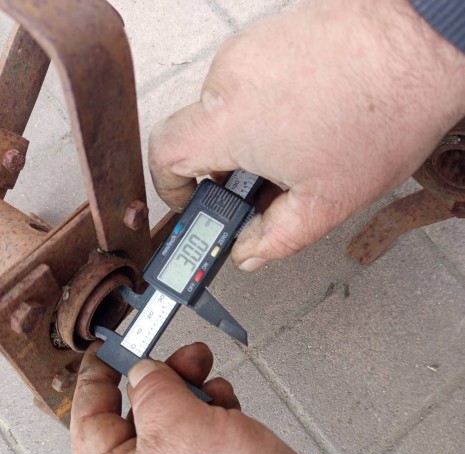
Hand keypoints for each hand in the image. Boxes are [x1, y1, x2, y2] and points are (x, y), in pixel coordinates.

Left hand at [71, 343, 464, 453]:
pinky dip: (219, 422)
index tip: (109, 350)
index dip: (98, 379)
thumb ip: (154, 390)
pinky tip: (232, 410)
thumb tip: (143, 374)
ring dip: (197, 399)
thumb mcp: (178, 426)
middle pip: (144, 424)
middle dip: (165, 382)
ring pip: (183, 434)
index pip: (91, 422)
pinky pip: (211, 450)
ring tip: (216, 384)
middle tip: (187, 356)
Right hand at [149, 0, 464, 271]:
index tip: (195, 200)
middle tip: (264, 182)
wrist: (426, 41)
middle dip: (224, 165)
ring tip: (299, 143)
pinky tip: (308, 113)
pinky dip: (267, 102)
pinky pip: (251, 76)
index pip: (163, 154)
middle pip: (197, 131)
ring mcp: (250, 47)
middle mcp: (231, 76)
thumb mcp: (326, 203)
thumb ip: (274, 239)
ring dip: (249, 132)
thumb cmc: (385, 117)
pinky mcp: (270, 30)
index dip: (171, 187)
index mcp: (232, 123)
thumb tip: (246, 251)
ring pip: (226, 104)